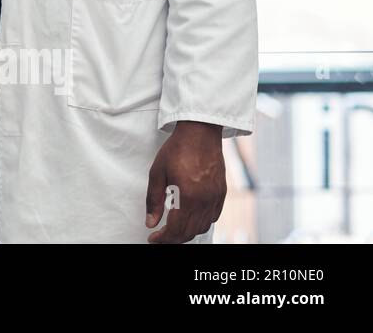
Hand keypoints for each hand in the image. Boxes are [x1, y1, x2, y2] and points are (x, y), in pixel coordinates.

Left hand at [145, 121, 224, 243]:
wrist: (200, 133)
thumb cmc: (177, 149)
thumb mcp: (157, 173)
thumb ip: (154, 200)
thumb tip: (150, 222)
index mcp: (187, 196)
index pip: (176, 229)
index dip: (163, 238)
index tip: (152, 239)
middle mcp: (204, 201)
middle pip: (190, 232)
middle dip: (173, 239)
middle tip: (160, 237)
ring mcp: (215, 198)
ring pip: (202, 227)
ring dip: (187, 233)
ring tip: (173, 229)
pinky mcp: (221, 194)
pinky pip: (213, 217)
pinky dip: (201, 223)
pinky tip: (190, 219)